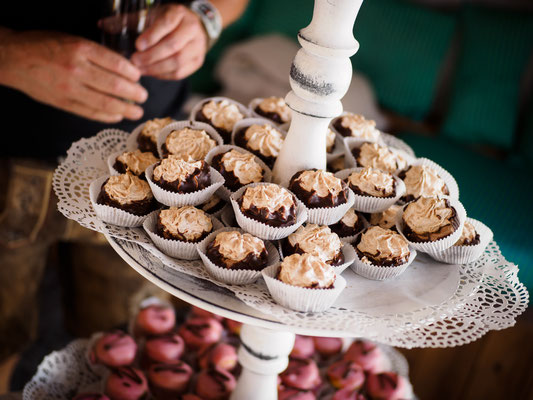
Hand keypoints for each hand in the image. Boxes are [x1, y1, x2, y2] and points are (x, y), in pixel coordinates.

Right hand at [0, 31, 146, 122]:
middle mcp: (77, 69)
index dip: (132, 73)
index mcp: (80, 49)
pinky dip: (107, 116)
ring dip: (126, 109)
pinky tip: (117, 116)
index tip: (139, 77)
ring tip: (137, 111)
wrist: (13, 59)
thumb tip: (124, 69)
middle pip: (114, 85)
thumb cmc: (44, 46)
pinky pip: (91, 113)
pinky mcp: (64, 103)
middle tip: (144, 96)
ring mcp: (70, 89)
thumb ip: (96, 54)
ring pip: (105, 102)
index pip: (115, 63)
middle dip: (134, 93)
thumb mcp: (72, 40)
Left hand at [131, 4, 207, 79]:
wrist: (193, 28)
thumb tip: (103, 25)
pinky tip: (151, 73)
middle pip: (173, 46)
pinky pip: (180, 73)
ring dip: (156, 68)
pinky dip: (163, 75)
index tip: (137, 45)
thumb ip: (128, 20)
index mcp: (179, 14)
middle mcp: (192, 29)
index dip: (152, 36)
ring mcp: (197, 47)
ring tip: (140, 69)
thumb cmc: (167, 22)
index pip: (167, 24)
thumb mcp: (150, 15)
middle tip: (135, 61)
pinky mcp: (197, 62)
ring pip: (178, 62)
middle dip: (151, 56)